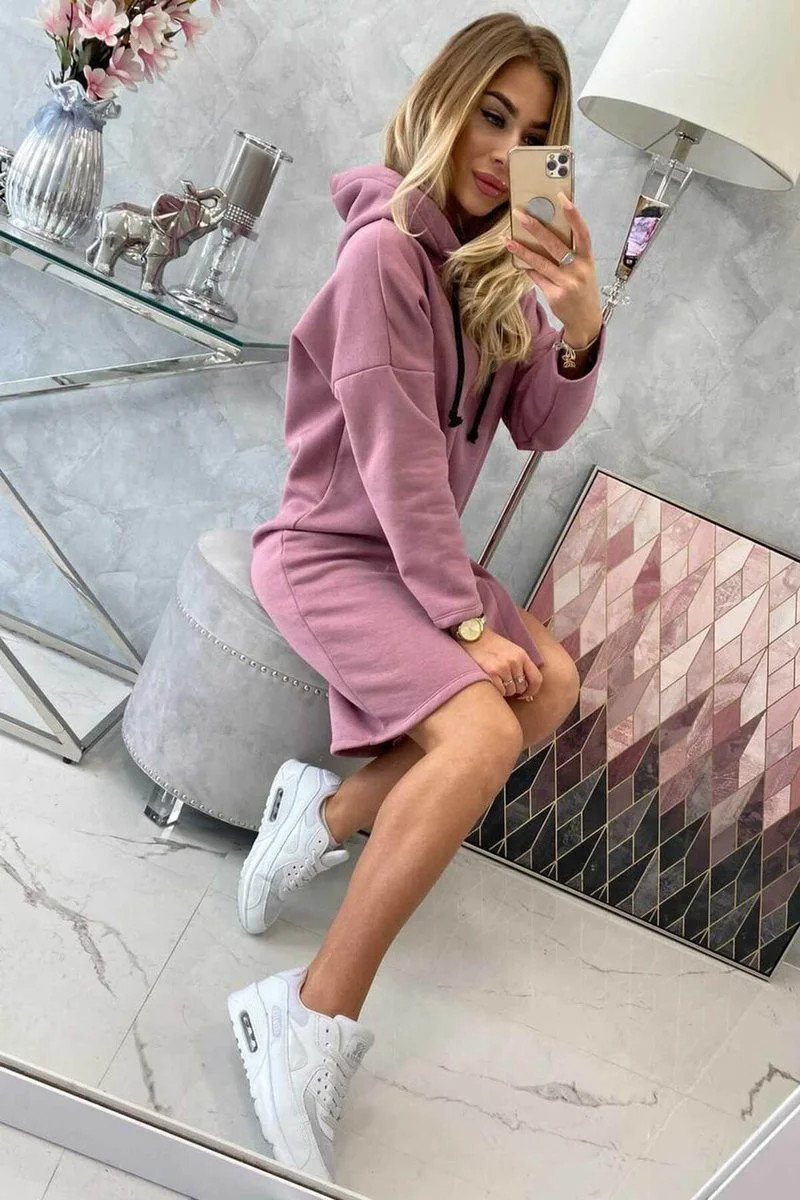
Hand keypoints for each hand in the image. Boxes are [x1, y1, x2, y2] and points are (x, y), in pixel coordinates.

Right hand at [458, 627, 542, 701]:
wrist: (472, 636)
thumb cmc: (491, 645)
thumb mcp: (511, 650)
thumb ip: (520, 665)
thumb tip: (526, 688)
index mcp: (522, 655)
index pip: (536, 679)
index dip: (532, 690)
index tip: (525, 694)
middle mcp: (514, 661)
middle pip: (522, 687)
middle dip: (515, 689)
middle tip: (505, 683)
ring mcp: (503, 667)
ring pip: (510, 691)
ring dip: (505, 690)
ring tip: (496, 680)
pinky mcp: (491, 673)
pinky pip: (500, 692)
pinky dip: (496, 690)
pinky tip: (491, 681)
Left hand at [506, 192, 602, 346]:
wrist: (586, 320)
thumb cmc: (583, 289)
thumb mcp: (583, 269)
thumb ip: (571, 253)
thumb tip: (544, 233)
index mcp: (588, 260)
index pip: (583, 233)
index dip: (574, 216)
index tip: (562, 198)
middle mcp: (578, 270)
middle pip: (555, 245)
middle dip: (536, 228)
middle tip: (521, 215)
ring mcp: (566, 284)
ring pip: (540, 262)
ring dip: (523, 250)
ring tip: (508, 240)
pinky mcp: (554, 295)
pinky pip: (537, 277)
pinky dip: (528, 268)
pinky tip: (518, 260)